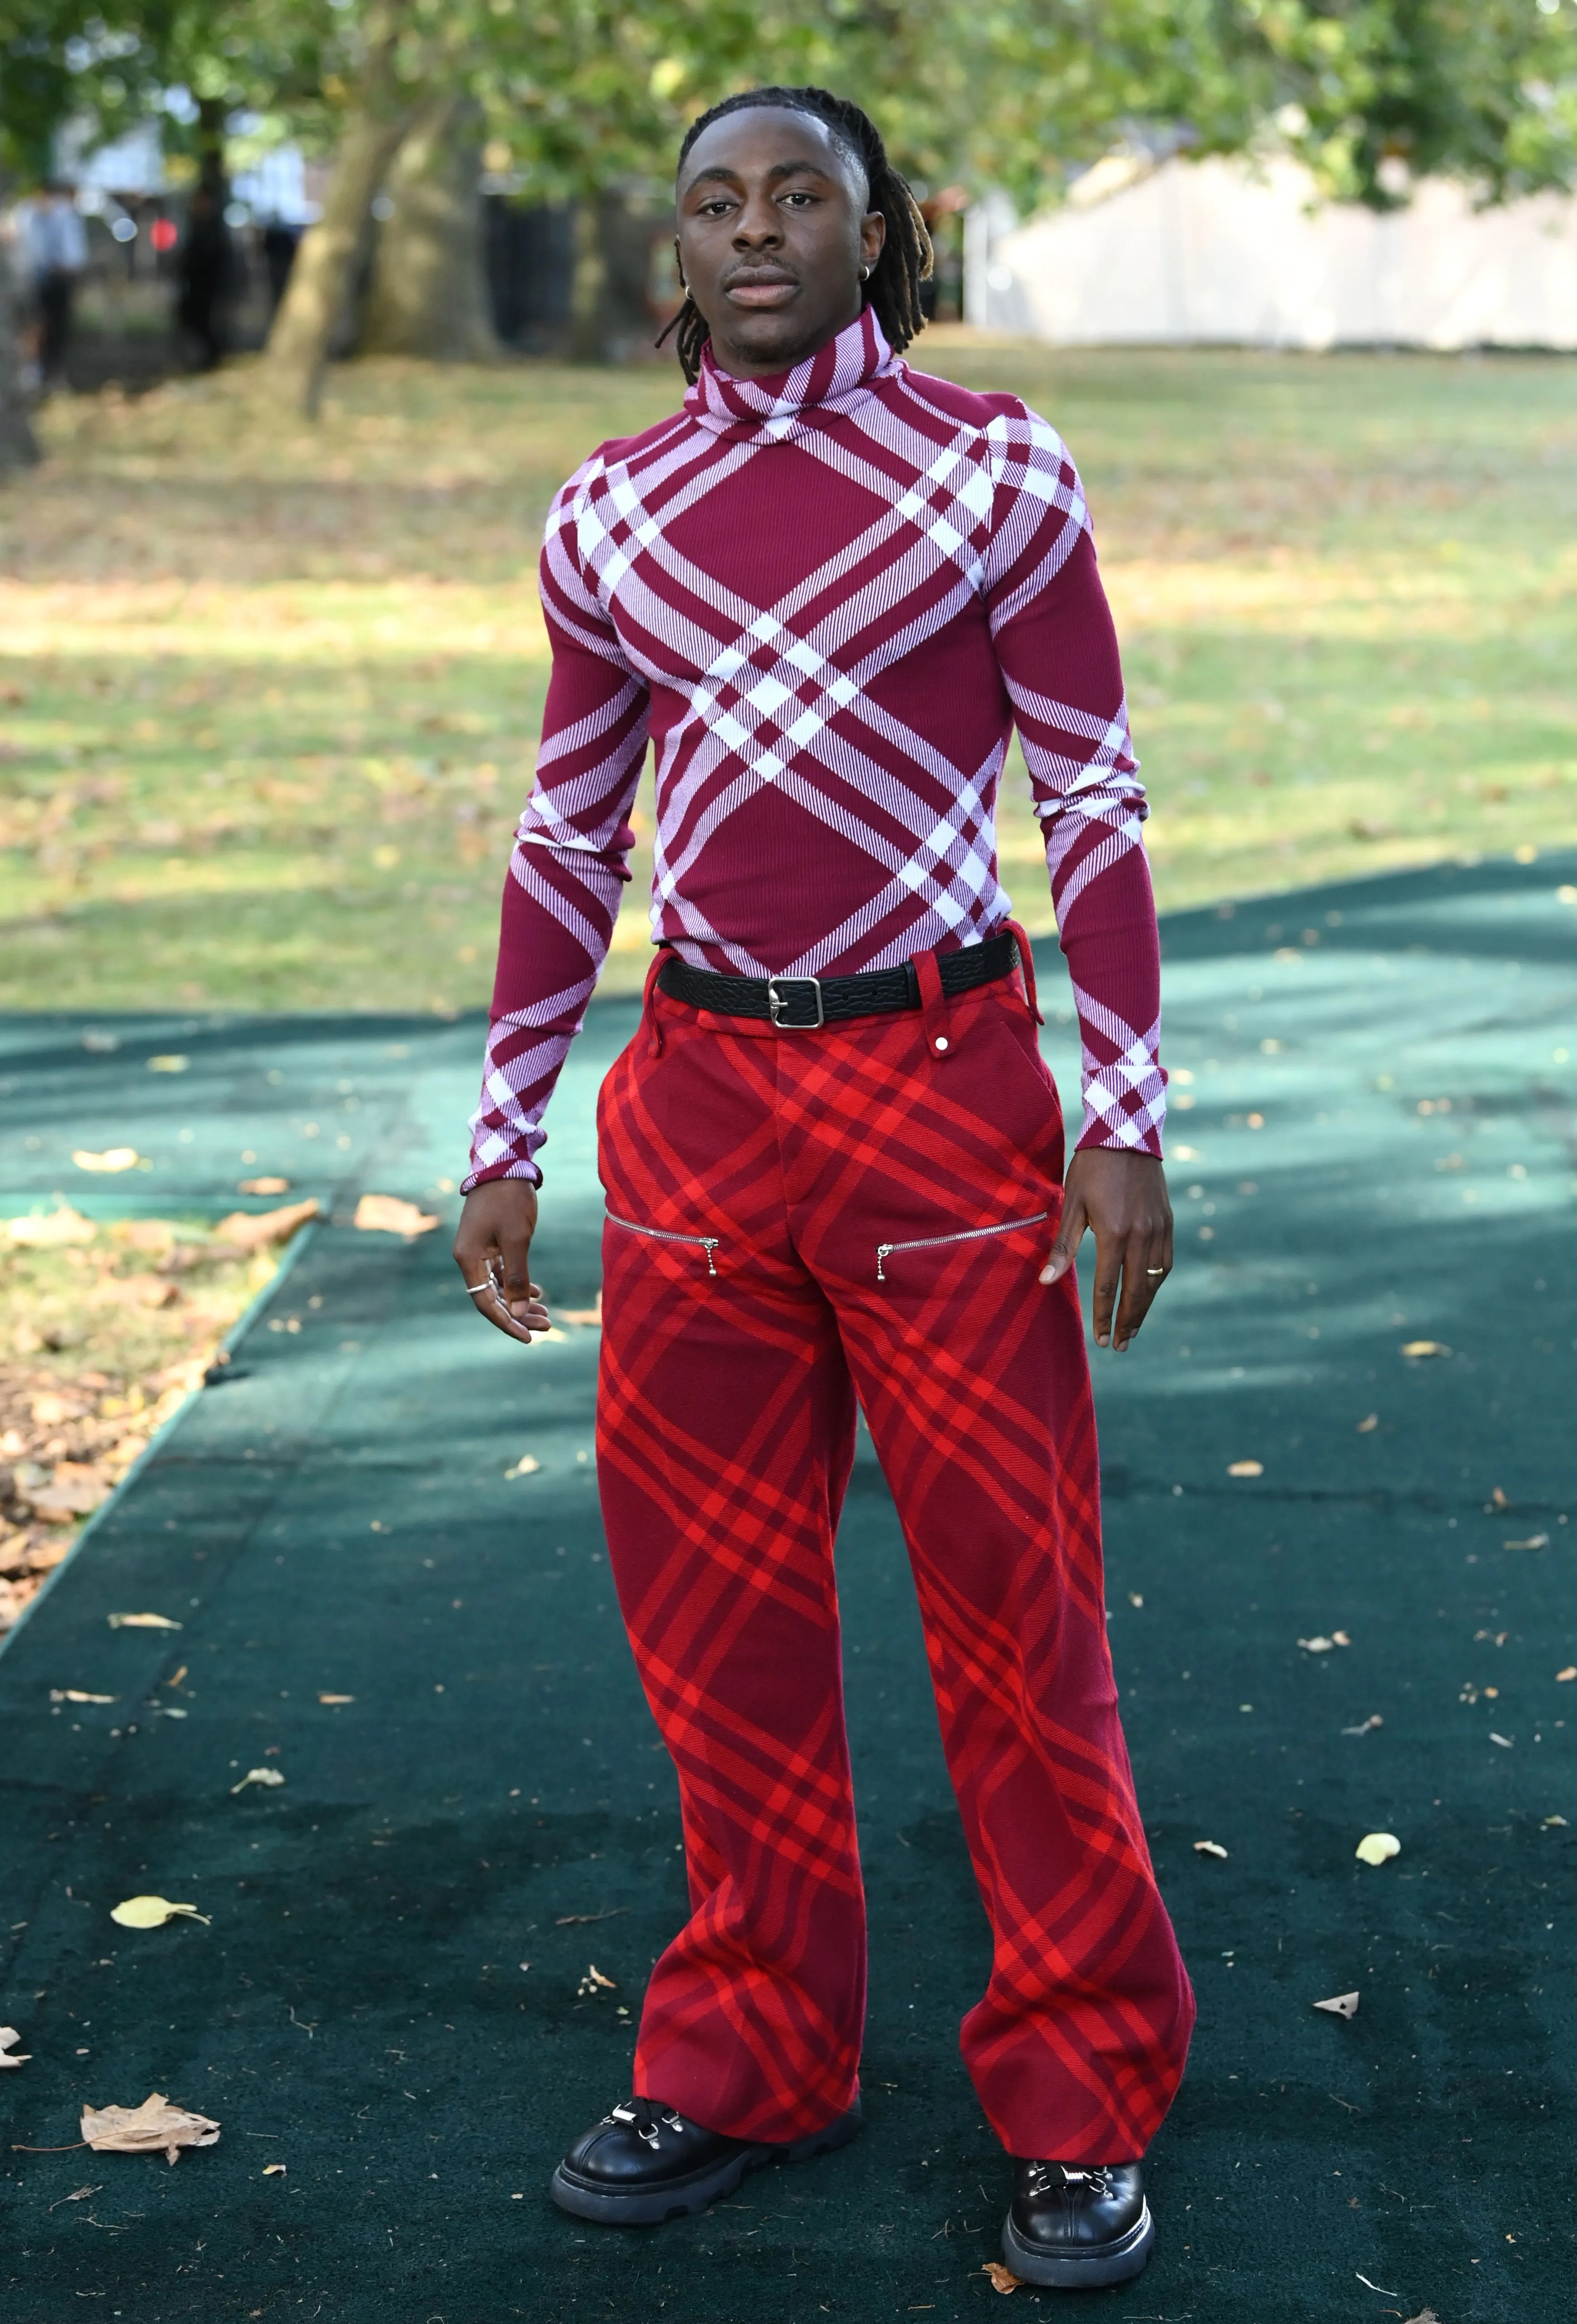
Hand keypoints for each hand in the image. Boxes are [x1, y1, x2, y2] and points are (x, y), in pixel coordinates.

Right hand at [452, 1178, 550, 1344]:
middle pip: (492, 1298)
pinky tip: (536, 1293)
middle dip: (518, 1315)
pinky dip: (518, 1283)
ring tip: (546, 1314)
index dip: (506, 1323)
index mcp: (468, 1259)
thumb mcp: (517, 1240)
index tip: (529, 1337)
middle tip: (547, 1325)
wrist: (504, 1165)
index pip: (485, 1303)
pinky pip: (501, 1272)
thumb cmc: (509, 1200)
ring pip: (498, 1286)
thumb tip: (517, 1313)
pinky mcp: (488, 1243)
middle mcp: (468, 1258)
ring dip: (520, 1301)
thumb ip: (517, 1277)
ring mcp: (477, 1250)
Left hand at [1039, 1148, 1172, 1351]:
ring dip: (1144, 1308)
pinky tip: (1147, 1295)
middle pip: (1135, 1291)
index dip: (1102, 1316)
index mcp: (1114, 1233)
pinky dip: (1156, 1284)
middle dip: (1126, 1322)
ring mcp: (1159, 1229)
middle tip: (1119, 1346)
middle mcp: (1141, 1235)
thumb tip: (1045, 1282)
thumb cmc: (1091, 1169)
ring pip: (1153, 1281)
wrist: (1127, 1134)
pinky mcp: (1168, 1223)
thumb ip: (1062, 1247)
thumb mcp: (1070, 1205)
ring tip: (1132, 1329)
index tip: (1100, 1339)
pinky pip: (1165, 1263)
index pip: (1107, 1286)